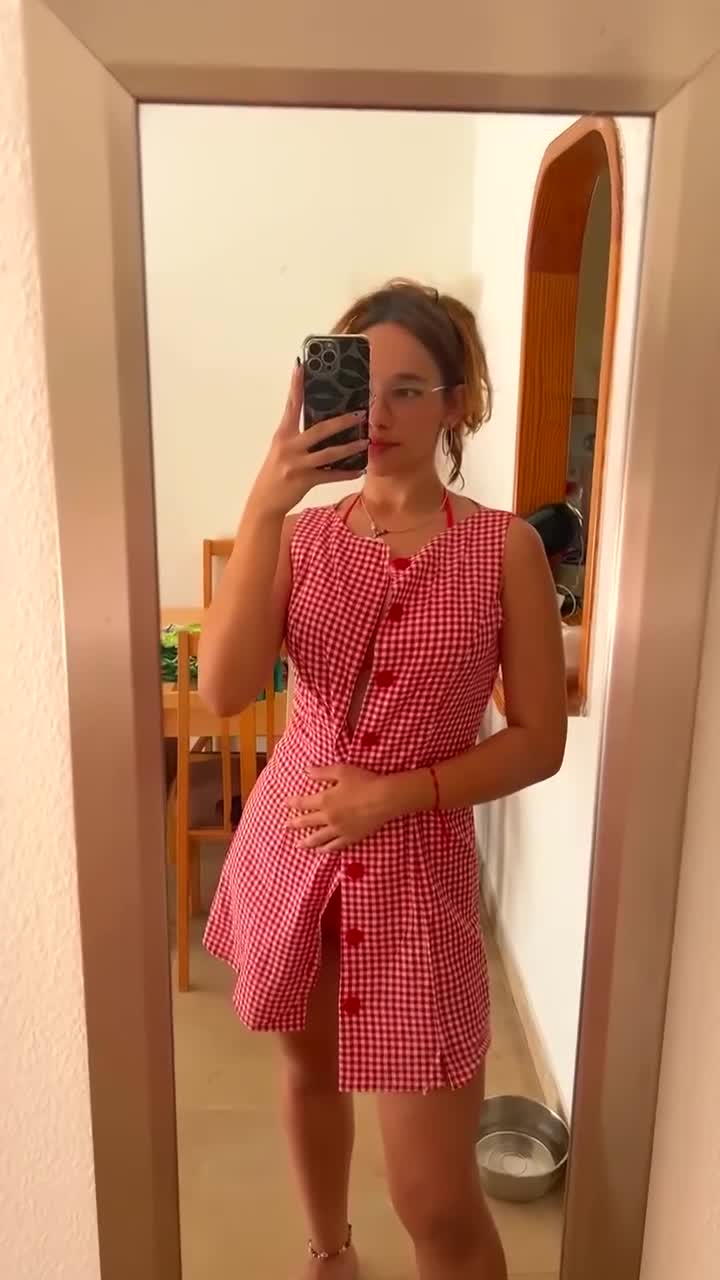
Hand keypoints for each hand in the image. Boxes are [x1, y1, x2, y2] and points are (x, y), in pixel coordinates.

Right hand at [248, 363, 367, 518]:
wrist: (264, 501)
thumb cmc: (275, 472)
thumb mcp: (281, 449)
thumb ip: (297, 436)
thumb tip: (321, 424)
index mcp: (283, 434)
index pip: (291, 405)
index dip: (296, 385)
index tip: (301, 365)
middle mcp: (290, 446)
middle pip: (319, 429)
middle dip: (342, 421)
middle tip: (360, 414)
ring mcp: (297, 464)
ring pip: (329, 453)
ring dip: (349, 448)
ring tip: (365, 442)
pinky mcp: (305, 480)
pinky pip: (330, 475)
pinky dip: (346, 473)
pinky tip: (359, 470)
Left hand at [285, 764, 393, 852]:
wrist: (384, 798)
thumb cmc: (364, 781)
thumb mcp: (341, 770)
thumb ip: (322, 772)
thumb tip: (305, 771)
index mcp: (325, 800)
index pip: (303, 803)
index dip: (293, 803)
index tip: (285, 804)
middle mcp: (329, 817)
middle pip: (307, 822)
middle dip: (294, 824)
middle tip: (285, 827)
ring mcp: (339, 829)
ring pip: (318, 838)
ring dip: (306, 842)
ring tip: (298, 845)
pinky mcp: (351, 837)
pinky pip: (334, 846)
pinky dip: (325, 849)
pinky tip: (320, 851)